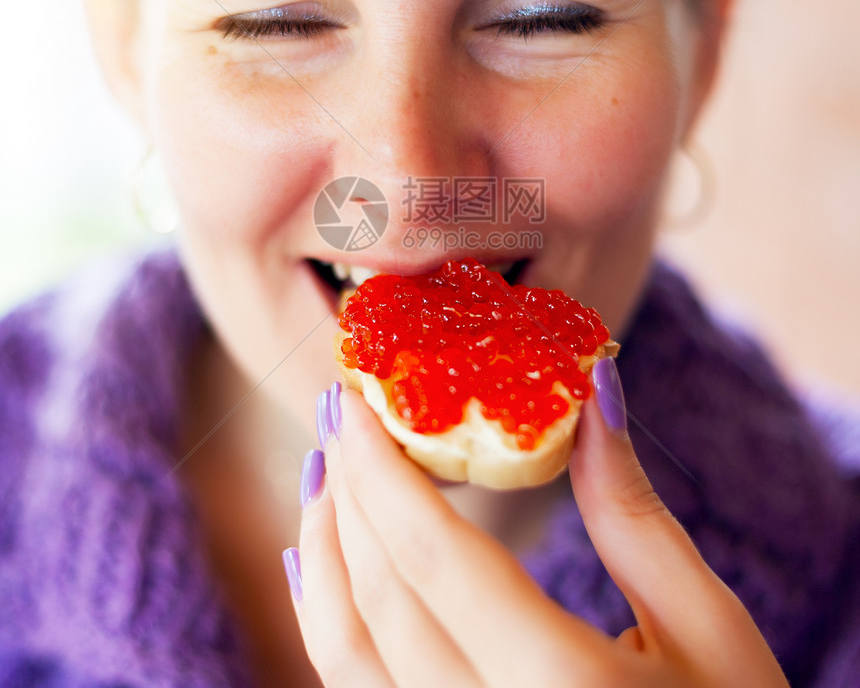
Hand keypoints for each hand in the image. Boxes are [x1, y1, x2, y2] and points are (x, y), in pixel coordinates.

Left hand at [285, 361, 788, 687]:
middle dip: (346, 493)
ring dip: (324, 552)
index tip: (354, 398)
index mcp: (559, 687)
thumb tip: (592, 394)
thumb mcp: (709, 628)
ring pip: (344, 655)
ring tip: (325, 478)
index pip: (436, 558)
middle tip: (337, 416)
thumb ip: (632, 512)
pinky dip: (329, 621)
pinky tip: (327, 570)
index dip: (381, 468)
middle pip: (378, 597)